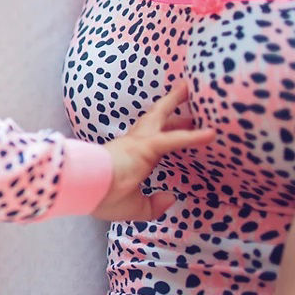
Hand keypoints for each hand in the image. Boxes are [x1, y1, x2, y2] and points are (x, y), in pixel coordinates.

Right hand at [93, 82, 214, 220]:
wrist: (83, 189)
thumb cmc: (103, 197)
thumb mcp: (135, 207)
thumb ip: (154, 204)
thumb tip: (171, 197)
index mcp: (128, 158)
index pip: (151, 142)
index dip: (165, 133)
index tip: (177, 126)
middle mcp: (132, 144)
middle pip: (154, 121)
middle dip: (170, 108)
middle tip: (185, 93)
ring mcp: (137, 143)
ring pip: (160, 118)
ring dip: (175, 102)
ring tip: (189, 88)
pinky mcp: (145, 147)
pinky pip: (174, 139)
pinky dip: (193, 137)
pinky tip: (211, 133)